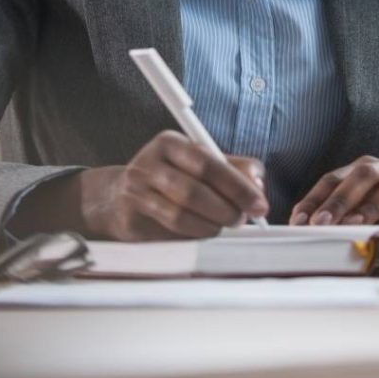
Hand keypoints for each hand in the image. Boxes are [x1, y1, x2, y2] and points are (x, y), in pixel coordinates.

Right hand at [12, 130, 269, 241]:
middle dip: (226, 209)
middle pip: (194, 191)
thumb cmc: (170, 177)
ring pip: (181, 215)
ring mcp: (136, 191)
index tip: (260, 204)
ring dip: (211, 225)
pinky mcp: (131, 218)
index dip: (238, 186)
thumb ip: (232, 169)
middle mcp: (149, 163)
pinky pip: (169, 231)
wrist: (118, 197)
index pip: (209, 163)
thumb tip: (258, 183)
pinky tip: (204, 231)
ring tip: (224, 226)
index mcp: (170, 143)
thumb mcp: (199, 163)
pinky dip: (194, 234)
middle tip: (242, 219)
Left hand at [288, 155, 378, 229]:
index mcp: (366, 169)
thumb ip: (337, 218)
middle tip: (321, 223)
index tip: (299, 221)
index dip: (315, 198)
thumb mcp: (361, 214)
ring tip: (356, 225)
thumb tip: (302, 229)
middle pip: (363, 175)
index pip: (335, 178)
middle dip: (340, 199)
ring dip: (372, 205)